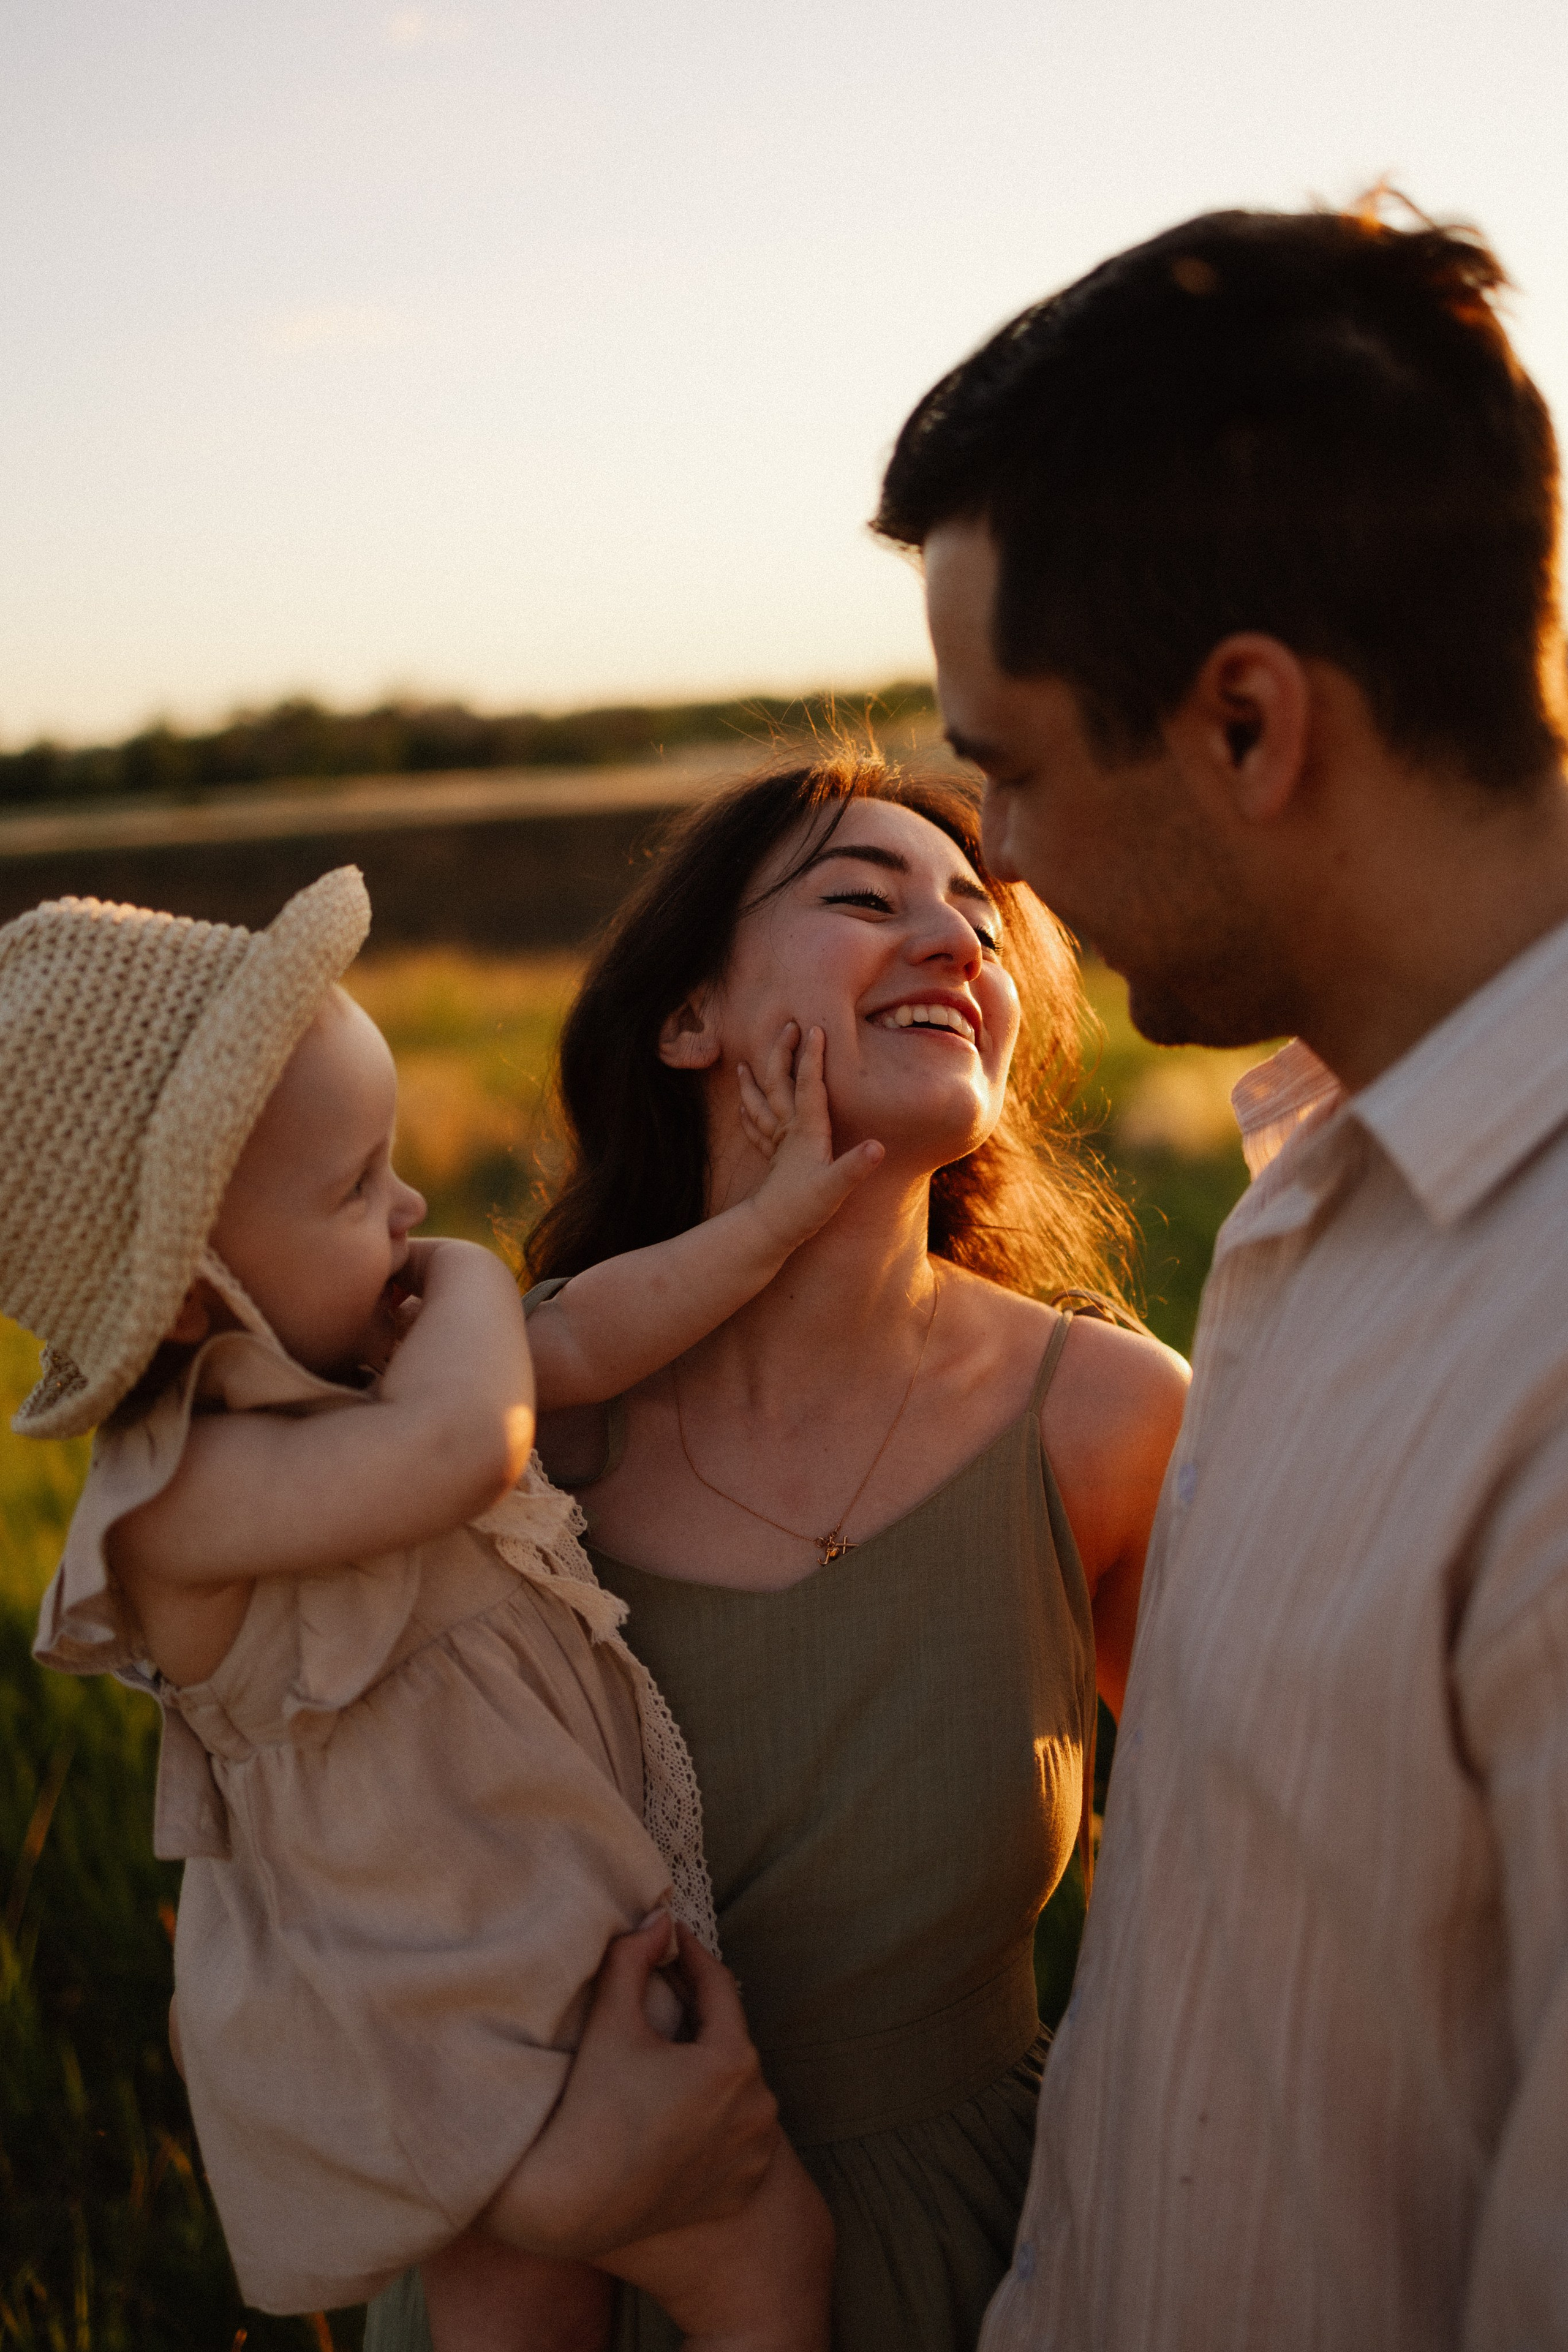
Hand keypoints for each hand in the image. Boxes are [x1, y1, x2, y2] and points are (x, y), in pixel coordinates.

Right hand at [483, 1918, 780, 2259]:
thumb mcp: (611, 2023)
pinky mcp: (743, 2187)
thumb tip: (659, 1919)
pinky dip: (718, 2117)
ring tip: (673, 2050)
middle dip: (699, 2014)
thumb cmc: (590, 2109)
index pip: (718, 1988)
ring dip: (711, 2066)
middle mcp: (758, 2108)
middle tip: (665, 1990)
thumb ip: (632, 1959)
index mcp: (733, 2062)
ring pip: (737, 2087)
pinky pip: (738, 2134)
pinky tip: (683, 2108)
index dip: (690, 1956)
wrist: (572, 2206)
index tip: (670, 1937)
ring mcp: (754, 2153)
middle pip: (729, 2039)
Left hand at [737, 1023, 882, 1254]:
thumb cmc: (803, 1208)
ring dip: (754, 1081)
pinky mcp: (773, 1160)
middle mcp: (789, 1132)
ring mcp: (778, 1145)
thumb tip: (878, 1146)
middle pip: (780, 1084)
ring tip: (744, 1064)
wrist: (770, 1231)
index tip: (815, 1027)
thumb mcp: (835, 1188)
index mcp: (807, 1131)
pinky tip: (743, 1108)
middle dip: (783, 1053)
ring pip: (762, 1103)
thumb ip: (856, 1166)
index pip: (809, 1085)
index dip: (812, 1056)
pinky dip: (749, 1115)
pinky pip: (757, 1130)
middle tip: (786, 1027)